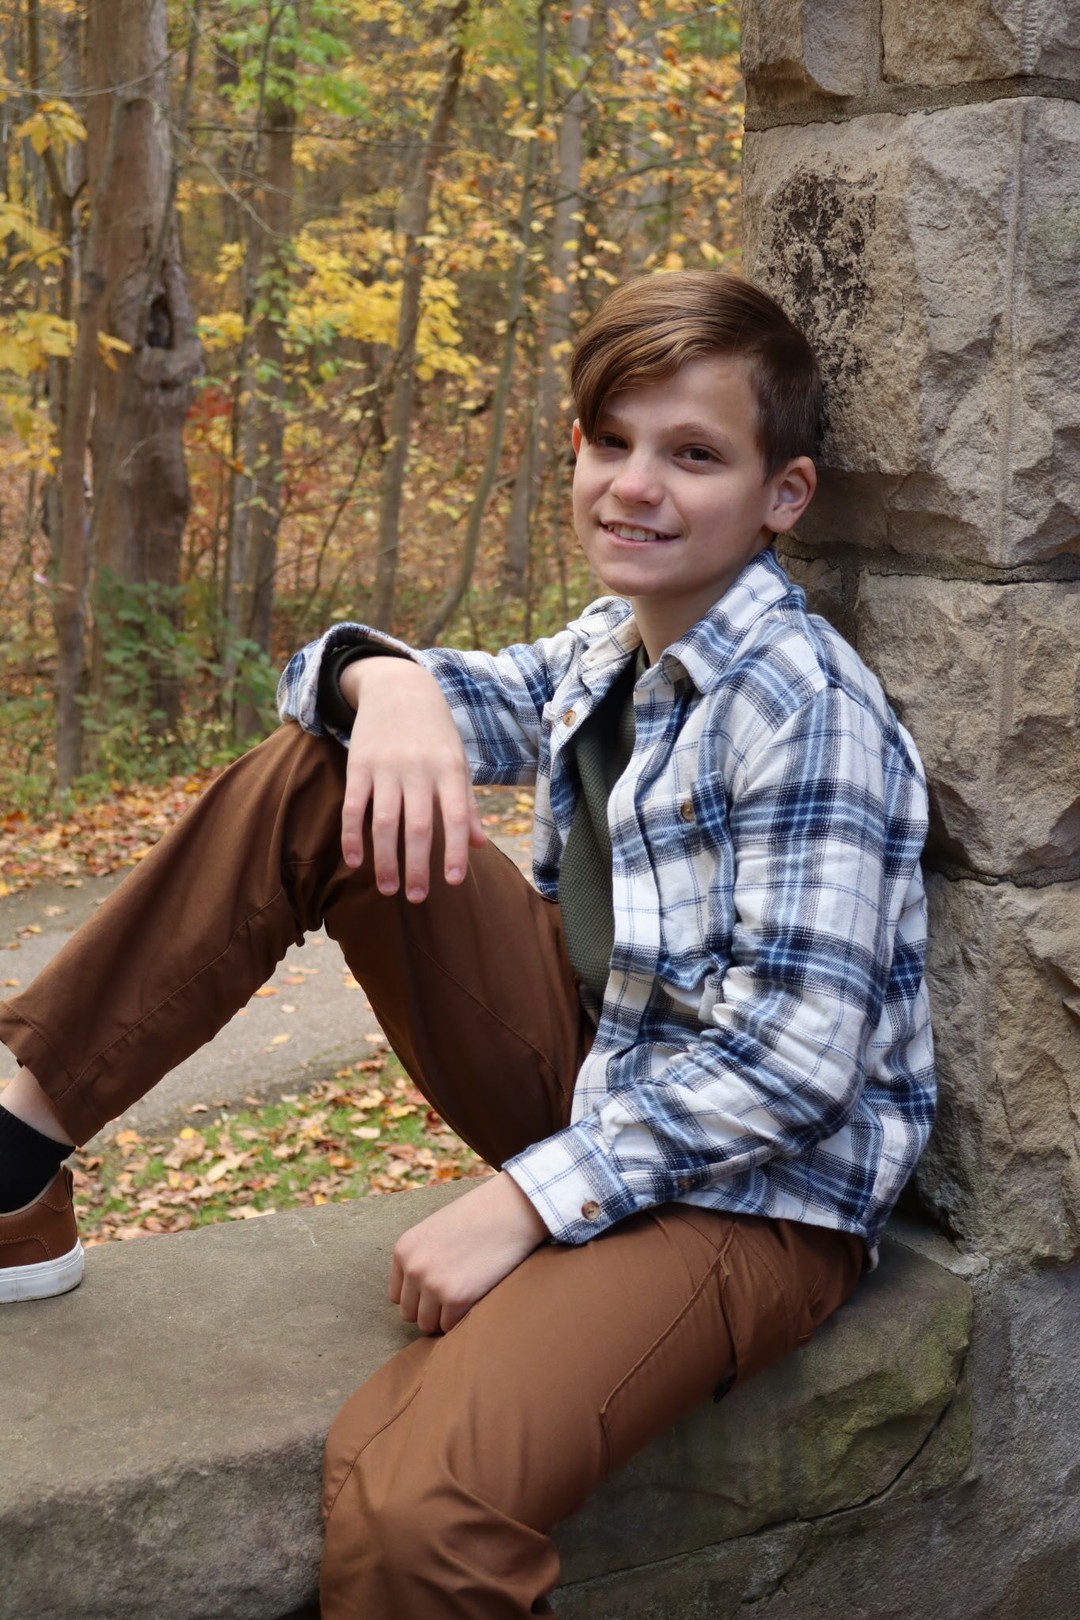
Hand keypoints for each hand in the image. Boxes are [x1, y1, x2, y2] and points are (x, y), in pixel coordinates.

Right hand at [340, 657, 486, 900]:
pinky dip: (352, 836)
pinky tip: (355, 861)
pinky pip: (353, 807)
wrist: (398, 687)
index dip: (455, 851)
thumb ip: (467, 804)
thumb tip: (480, 846)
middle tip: (417, 898)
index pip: (457, 816)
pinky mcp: (358, 765)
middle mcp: (419, 769)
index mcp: (449, 769)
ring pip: (384, 822)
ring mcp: (386, 767)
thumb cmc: (435, 734)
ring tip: (387, 889)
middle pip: (418, 826)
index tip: (452, 882)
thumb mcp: (458, 762)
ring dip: (385, 859)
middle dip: (417, 866)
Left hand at [388, 1172, 549, 1333]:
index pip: (397, 1296)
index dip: (419, 1296)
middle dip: (430, 1310)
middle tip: (455, 1295)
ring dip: (445, 1317)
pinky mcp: (456, 1298)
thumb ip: (422, 1258)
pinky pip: (451, 1326)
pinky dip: (463, 1318)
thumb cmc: (479, 1217)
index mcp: (404, 1250)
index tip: (440, 1288)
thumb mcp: (436, 1230)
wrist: (511, 1209)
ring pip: (428, 1324)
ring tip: (466, 1296)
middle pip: (410, 1313)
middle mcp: (413, 1268)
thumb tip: (418, 1294)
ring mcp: (433, 1284)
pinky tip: (477, 1296)